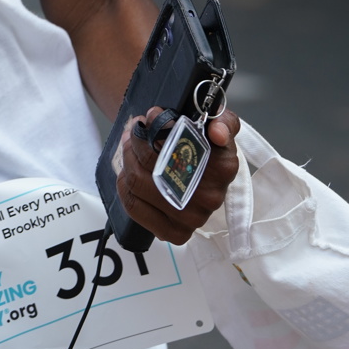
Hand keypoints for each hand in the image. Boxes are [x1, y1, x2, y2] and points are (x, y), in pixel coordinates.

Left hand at [116, 105, 239, 244]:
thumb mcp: (221, 124)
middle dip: (137, 141)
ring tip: (129, 146)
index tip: (151, 115)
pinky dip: (123, 186)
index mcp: (224, 167)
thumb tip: (217, 132)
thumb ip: (223, 121)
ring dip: (127, 159)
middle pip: (153, 163)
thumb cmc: (208, 145)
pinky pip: (135, 207)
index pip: (181, 144)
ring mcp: (193, 219)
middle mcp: (211, 197)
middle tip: (134, 130)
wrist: (205, 173)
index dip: (158, 126)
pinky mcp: (175, 234)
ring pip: (138, 183)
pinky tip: (127, 173)